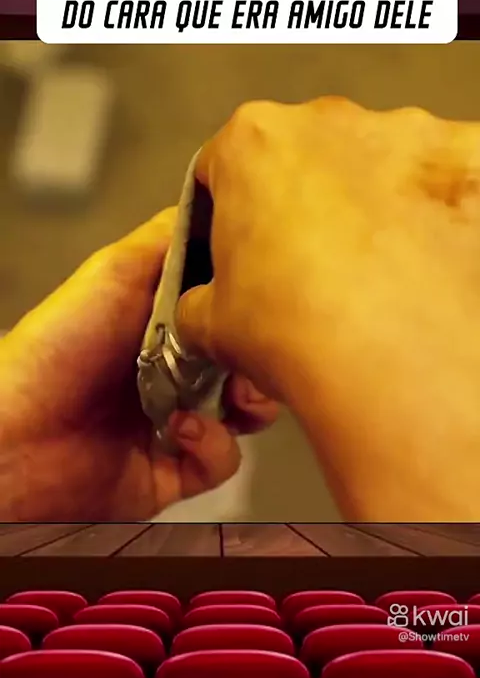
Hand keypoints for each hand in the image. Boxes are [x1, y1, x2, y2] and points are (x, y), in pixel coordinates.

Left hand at [0, 209, 277, 521]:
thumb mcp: (114, 272)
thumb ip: (168, 240)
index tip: (267, 298)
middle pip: (246, 359)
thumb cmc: (56, 347)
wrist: (15, 437)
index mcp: (162, 322)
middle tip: (257, 355)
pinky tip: (185, 428)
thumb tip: (219, 208)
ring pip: (247, 412)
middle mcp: (173, 369)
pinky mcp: (174, 470)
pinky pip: (221, 460)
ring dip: (252, 402)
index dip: (250, 306)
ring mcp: (175, 420)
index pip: (227, 310)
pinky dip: (213, 444)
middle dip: (261, 358)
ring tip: (233, 397)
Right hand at [176, 97, 479, 520]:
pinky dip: (437, 216)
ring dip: (371, 207)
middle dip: (302, 204)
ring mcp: (405, 135)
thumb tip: (200, 310)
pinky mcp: (466, 160)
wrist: (395, 361)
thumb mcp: (212, 326)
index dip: (224, 213)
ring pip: (378, 166)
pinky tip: (425, 262)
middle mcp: (328, 123)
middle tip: (307, 269)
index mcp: (253, 143)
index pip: (222, 167)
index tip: (237, 244)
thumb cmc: (304, 330)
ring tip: (371, 274)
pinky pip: (445, 182)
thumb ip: (197, 302)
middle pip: (304, 158)